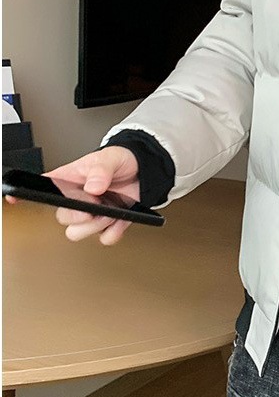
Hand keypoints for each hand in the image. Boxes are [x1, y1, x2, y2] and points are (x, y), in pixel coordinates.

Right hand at [4, 146, 140, 245]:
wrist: (145, 170)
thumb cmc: (120, 161)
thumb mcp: (110, 158)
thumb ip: (101, 170)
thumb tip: (93, 186)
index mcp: (68, 180)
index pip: (41, 187)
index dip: (25, 194)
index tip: (15, 198)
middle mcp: (75, 200)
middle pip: (62, 218)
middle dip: (78, 215)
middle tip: (94, 206)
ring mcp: (92, 214)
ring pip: (78, 233)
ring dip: (96, 224)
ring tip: (110, 210)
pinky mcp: (109, 224)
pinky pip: (105, 238)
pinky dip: (115, 231)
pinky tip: (121, 219)